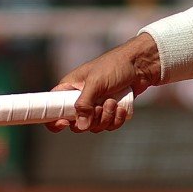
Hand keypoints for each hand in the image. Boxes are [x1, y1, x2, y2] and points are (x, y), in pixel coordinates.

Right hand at [46, 34, 160, 132]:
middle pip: (76, 124)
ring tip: (113, 102)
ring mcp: (96, 106)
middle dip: (90, 120)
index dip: (54, 120)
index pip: (52, 109)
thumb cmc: (114, 66)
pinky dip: (116, 120)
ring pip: (94, 127)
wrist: (140, 65)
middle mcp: (80, 99)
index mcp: (69, 89)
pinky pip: (109, 125)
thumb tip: (80, 127)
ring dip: (106, 118)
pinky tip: (121, 108)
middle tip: (100, 107)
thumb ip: (85, 104)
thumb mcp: (96, 82)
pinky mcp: (111, 111)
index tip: (65, 123)